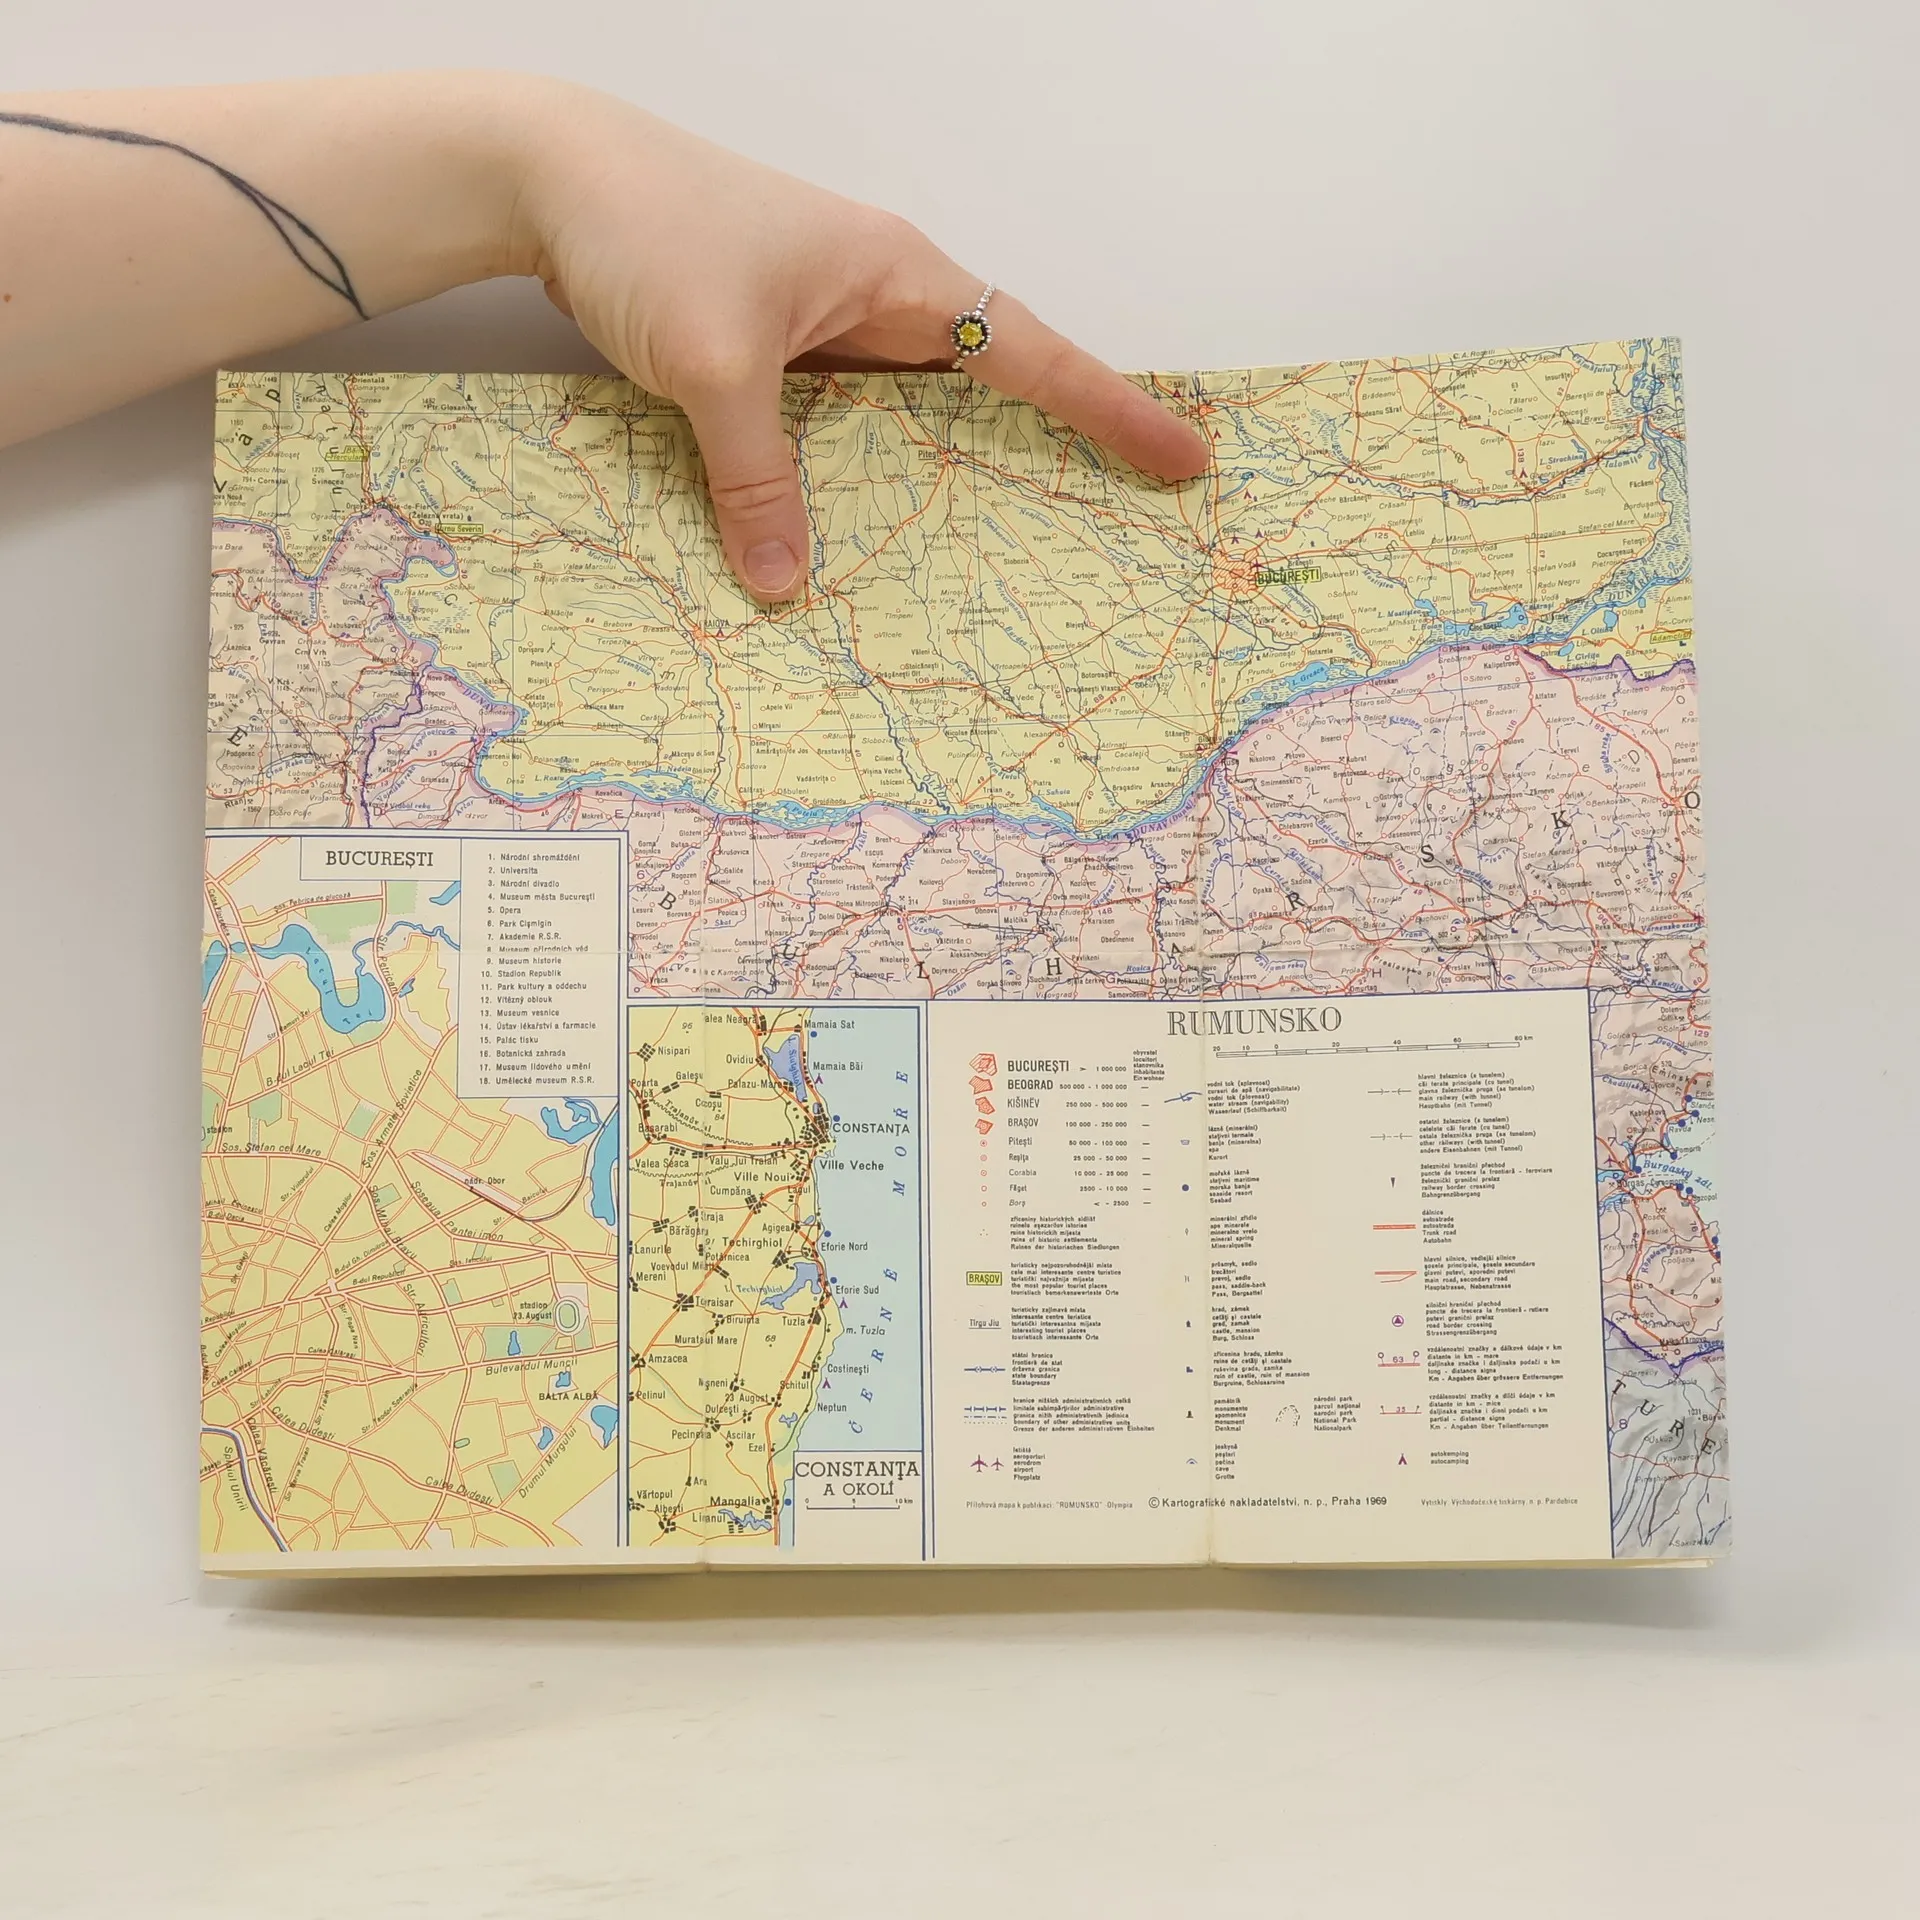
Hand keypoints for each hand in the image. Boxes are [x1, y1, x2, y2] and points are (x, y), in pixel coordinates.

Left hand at [510, 86, 1211, 602]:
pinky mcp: (776, 346)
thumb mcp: (714, 366)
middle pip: (990, 384)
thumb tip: (786, 587)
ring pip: (915, 412)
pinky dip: (865, 475)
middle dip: (1055, 447)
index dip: (1110, 410)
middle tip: (1120, 521)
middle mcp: (877, 296)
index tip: (1181, 457)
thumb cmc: (647, 232)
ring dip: (953, 472)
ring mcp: (827, 322)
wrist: (545, 175)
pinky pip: (846, 422)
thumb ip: (757, 480)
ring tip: (1008, 553)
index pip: (1029, 350)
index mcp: (897, 275)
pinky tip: (863, 533)